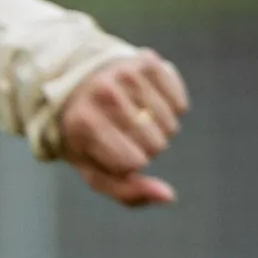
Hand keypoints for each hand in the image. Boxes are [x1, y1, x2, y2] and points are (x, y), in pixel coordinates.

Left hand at [56, 51, 187, 206]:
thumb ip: (127, 192)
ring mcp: (128, 74)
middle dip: (144, 147)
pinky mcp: (149, 61)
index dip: (128, 164)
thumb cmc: (87, 136)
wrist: (77, 86)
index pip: (134, 163)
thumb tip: (169, 196)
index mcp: (83, 123)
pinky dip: (169, 109)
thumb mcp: (94, 169)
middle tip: (122, 133)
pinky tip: (147, 102)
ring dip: (158, 129)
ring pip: (171, 126)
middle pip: (155, 145)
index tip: (111, 152)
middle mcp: (104, 94)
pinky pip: (180, 104)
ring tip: (133, 116)